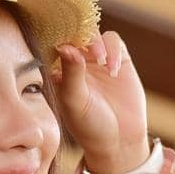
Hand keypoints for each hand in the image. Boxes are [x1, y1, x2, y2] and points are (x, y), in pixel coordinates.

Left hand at [50, 30, 148, 172]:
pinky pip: (113, 42)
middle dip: (81, 36)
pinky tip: (113, 69)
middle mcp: (77, 61)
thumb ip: (71, 74)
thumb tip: (65, 46)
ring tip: (102, 62)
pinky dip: (113, 50)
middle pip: (75, 32)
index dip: (59, 35)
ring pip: (95, 33)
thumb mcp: (75, 102)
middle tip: (90, 53)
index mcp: (59, 69)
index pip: (55, 41)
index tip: (65, 42)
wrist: (119, 141)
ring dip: (97, 43)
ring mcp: (98, 59)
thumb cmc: (90, 126)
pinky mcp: (119, 60)